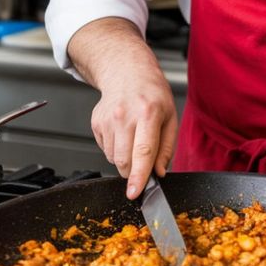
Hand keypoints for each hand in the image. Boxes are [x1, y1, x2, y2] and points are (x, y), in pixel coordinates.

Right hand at [90, 59, 177, 199]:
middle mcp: (124, 116)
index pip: (143, 150)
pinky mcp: (96, 123)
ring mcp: (107, 120)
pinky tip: (122, 132)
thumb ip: (166, 148)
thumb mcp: (170, 117)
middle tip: (143, 161)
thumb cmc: (153, 95)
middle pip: (124, 161)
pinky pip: (105, 150)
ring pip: (112, 159)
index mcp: (148, 113)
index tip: (134, 193)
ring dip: (124, 159)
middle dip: (133, 171)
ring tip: (133, 137)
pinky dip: (115, 149)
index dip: (139, 175)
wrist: (128, 73)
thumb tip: (159, 172)